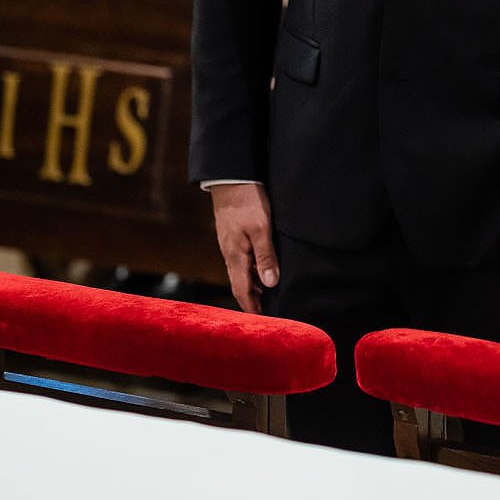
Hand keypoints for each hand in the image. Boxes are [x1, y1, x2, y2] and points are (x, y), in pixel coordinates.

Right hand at [211, 183, 277, 313]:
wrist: (230, 178)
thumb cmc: (247, 201)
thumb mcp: (261, 228)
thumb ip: (266, 255)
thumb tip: (270, 283)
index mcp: (236, 256)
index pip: (242, 289)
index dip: (251, 307)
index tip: (261, 320)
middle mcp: (229, 253)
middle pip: (239, 283)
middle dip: (251, 299)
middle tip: (266, 311)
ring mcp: (229, 244)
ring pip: (240, 271)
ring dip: (252, 284)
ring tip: (267, 292)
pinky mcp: (232, 235)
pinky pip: (240, 259)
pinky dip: (250, 269)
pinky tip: (261, 266)